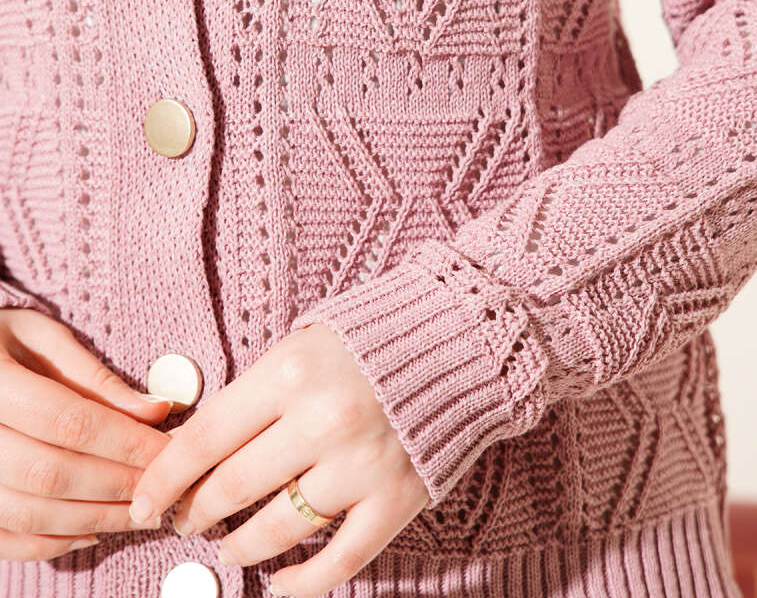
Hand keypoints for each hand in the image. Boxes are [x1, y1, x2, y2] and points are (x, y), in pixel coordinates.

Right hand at [0, 307, 170, 559]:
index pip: (70, 422)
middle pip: (52, 474)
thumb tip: (157, 411)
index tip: (168, 450)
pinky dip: (52, 543)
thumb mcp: (42, 338)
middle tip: (162, 487)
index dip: (125, 441)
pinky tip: (93, 531)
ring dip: (94, 519)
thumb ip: (95, 377)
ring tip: (140, 513)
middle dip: (116, 485)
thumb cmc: (0, 340)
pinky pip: (6, 538)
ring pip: (31, 514)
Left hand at [128, 322, 429, 596]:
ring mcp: (360, 465)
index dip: (165, 478)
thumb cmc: (369, 337)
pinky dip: (300, 584)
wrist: (458, 338)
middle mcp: (321, 421)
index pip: (205, 438)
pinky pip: (337, 562)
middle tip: (185, 520)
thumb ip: (254, 393)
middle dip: (197, 513)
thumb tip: (197, 448)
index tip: (144, 501)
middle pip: (232, 488)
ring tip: (228, 545)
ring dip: (239, 546)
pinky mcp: (396, 499)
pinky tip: (279, 583)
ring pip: (275, 530)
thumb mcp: (302, 344)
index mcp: (290, 373)